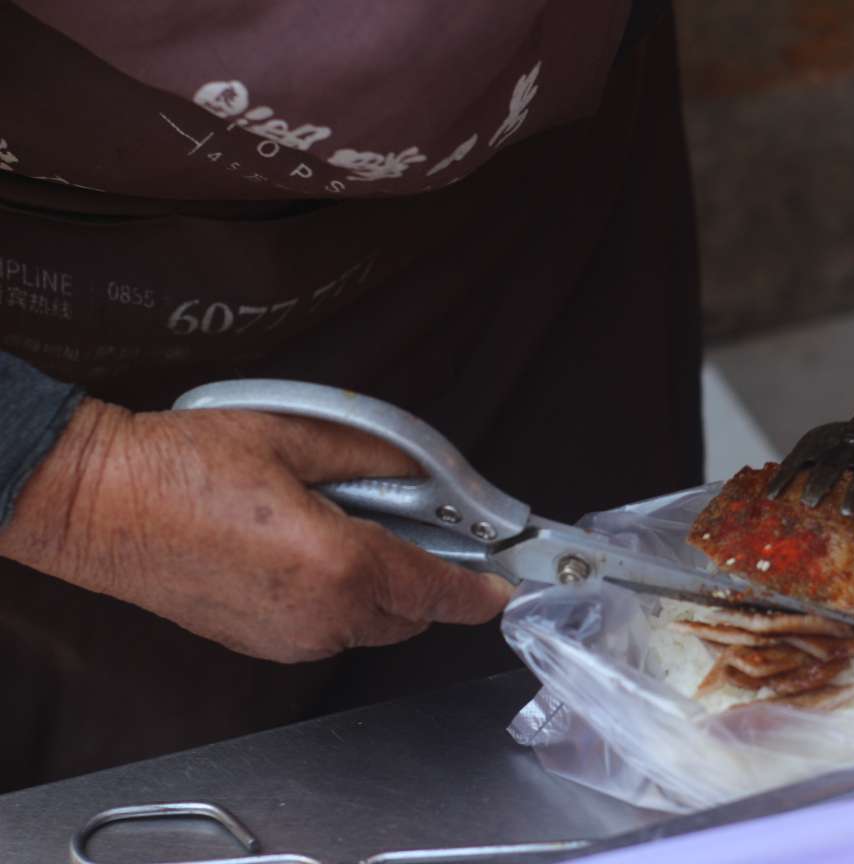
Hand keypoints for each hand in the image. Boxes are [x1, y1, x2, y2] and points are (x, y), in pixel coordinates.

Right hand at [0, 398, 513, 661]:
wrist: (100, 506)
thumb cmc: (183, 468)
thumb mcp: (294, 438)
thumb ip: (374, 457)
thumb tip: (421, 473)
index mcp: (338, 566)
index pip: (436, 590)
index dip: (480, 591)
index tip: (506, 587)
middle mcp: (319, 617)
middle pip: (409, 616)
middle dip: (426, 581)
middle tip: (416, 528)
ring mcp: (287, 640)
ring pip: (369, 627)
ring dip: (380, 592)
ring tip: (346, 530)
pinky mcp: (259, 646)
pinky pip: (327, 631)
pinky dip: (341, 602)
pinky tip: (310, 554)